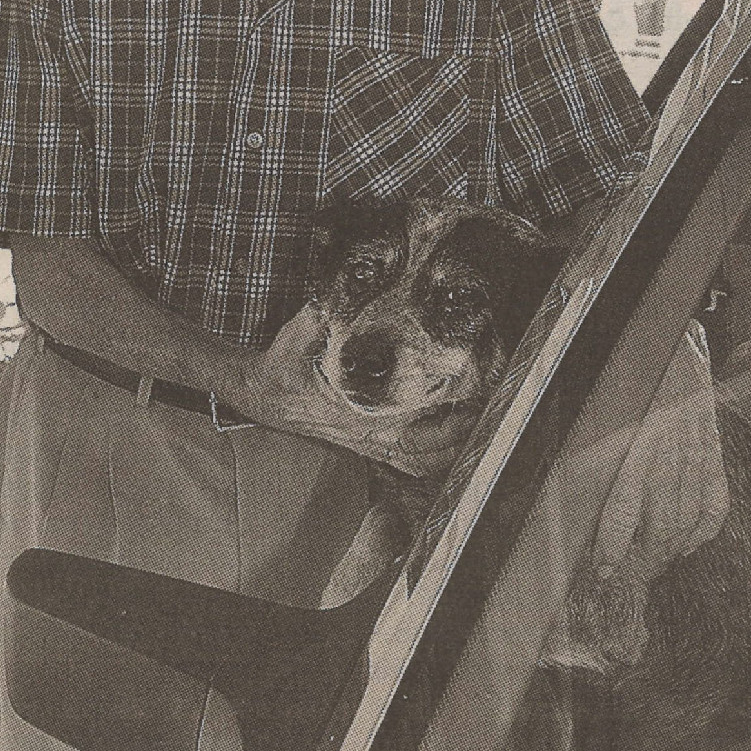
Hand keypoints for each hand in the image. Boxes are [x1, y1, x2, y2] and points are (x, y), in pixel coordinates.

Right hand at [240, 304, 476, 475]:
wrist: (262, 394)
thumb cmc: (284, 365)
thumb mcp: (299, 333)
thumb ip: (322, 313)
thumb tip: (344, 287)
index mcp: (358, 410)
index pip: (414, 424)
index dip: (448, 417)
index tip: (474, 397)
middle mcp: (369, 433)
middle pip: (429, 450)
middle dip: (462, 433)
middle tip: (488, 406)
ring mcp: (370, 444)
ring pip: (421, 461)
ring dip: (452, 448)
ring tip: (478, 421)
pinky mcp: (368, 446)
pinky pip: (408, 462)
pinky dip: (434, 457)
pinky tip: (453, 441)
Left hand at [589, 322, 729, 582]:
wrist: (663, 330)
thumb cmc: (618, 367)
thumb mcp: (592, 406)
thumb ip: (586, 451)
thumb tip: (570, 496)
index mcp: (631, 438)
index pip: (625, 511)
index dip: (614, 548)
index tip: (604, 570)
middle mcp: (666, 448)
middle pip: (661, 525)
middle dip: (644, 559)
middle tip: (628, 575)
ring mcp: (695, 448)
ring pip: (688, 518)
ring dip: (670, 550)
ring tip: (653, 564)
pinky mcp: (712, 444)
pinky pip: (716, 499)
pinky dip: (704, 528)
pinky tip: (690, 543)